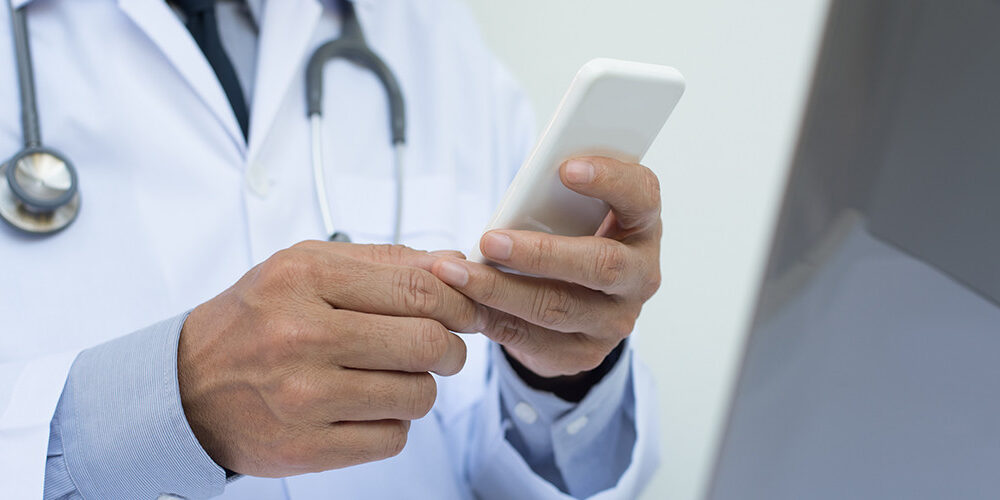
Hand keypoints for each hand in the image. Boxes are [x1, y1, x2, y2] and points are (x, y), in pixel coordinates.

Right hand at [178, 242, 482, 476]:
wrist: (184, 388)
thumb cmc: (253, 322)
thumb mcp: (303, 267)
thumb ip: (381, 261)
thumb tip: (453, 263)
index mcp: (304, 277)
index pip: (417, 288)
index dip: (459, 302)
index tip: (467, 311)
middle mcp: (301, 334)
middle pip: (427, 342)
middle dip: (451, 348)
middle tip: (442, 348)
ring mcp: (303, 396)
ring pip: (418, 395)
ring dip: (421, 387)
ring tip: (394, 376)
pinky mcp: (305, 447)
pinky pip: (393, 438)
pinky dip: (393, 423)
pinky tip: (367, 407)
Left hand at [431, 157, 660, 377]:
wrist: (580, 306)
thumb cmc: (573, 238)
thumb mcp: (577, 213)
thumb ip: (559, 198)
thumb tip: (517, 195)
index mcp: (642, 226)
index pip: (641, 196)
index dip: (610, 179)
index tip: (565, 167)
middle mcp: (639, 276)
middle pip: (601, 264)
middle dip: (541, 252)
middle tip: (489, 240)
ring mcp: (615, 320)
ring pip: (557, 307)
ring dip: (500, 289)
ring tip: (457, 273)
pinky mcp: (583, 353)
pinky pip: (531, 337)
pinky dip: (491, 316)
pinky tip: (461, 301)